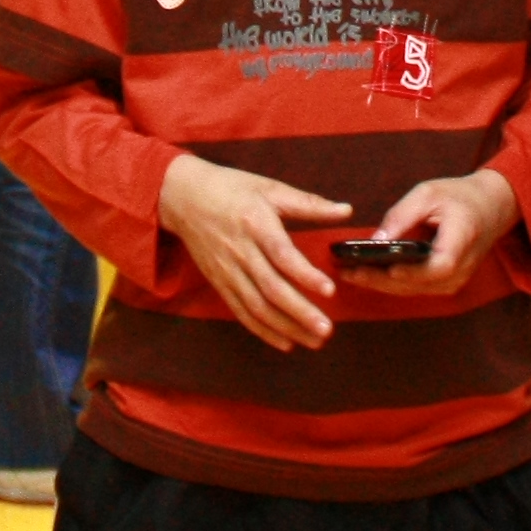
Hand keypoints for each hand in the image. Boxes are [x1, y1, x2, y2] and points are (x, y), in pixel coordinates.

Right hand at [159, 151, 348, 349]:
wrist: (183, 197)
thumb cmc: (231, 189)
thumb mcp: (270, 188)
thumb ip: (310, 203)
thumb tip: (347, 210)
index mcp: (256, 224)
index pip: (282, 254)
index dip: (305, 274)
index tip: (329, 290)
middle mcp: (240, 251)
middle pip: (271, 288)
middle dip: (299, 312)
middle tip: (326, 330)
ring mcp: (228, 270)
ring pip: (257, 306)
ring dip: (286, 327)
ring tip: (313, 341)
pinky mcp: (219, 283)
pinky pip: (242, 312)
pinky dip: (263, 331)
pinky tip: (286, 342)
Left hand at [344, 171, 522, 297]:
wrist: (490, 208)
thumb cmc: (458, 197)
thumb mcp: (429, 193)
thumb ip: (402, 215)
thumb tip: (375, 241)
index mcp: (463, 239)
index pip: (440, 266)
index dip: (414, 272)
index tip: (389, 269)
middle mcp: (461, 268)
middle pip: (420, 284)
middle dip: (382, 280)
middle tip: (348, 272)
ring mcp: (455, 280)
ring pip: (414, 290)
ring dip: (381, 284)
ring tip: (349, 273)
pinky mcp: (445, 283)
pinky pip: (416, 287)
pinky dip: (391, 283)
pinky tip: (367, 274)